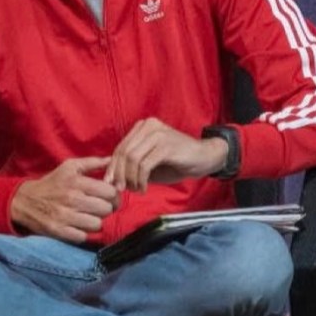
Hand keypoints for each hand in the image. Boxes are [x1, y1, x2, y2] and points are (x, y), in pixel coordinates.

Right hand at [10, 157, 120, 242]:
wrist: (25, 200)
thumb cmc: (52, 183)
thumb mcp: (69, 167)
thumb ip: (92, 162)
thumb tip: (111, 160)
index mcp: (77, 181)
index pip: (110, 192)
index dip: (113, 195)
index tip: (109, 197)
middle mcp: (72, 198)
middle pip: (106, 209)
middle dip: (106, 209)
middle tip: (100, 208)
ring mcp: (65, 216)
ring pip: (97, 224)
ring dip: (95, 222)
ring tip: (89, 217)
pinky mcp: (58, 231)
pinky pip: (83, 236)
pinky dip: (83, 233)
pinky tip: (78, 226)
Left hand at [103, 118, 228, 191]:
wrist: (205, 158)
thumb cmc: (176, 162)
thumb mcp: (150, 162)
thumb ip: (132, 165)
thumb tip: (111, 177)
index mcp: (143, 127)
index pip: (120, 147)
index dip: (112, 167)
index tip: (110, 183)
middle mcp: (149, 126)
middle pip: (124, 152)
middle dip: (119, 174)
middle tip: (121, 189)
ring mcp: (158, 134)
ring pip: (132, 159)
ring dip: (130, 178)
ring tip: (136, 189)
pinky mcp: (166, 146)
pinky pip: (145, 165)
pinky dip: (141, 180)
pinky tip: (144, 188)